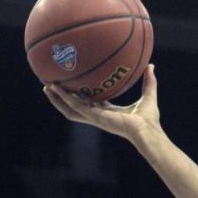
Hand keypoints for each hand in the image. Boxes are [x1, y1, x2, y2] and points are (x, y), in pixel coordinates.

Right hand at [43, 64, 160, 144]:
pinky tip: (55, 88)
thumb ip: (148, 81)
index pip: (90, 103)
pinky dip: (64, 98)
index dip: (81, 94)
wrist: (147, 131)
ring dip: (57, 99)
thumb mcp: (148, 95)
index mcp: (108, 112)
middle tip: (52, 85)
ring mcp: (94, 118)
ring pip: (69, 109)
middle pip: (75, 107)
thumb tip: (151, 65)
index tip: (74, 84)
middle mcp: (99, 116)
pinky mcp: (93, 118)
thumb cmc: (149, 119)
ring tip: (46, 86)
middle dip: (62, 97)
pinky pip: (74, 106)